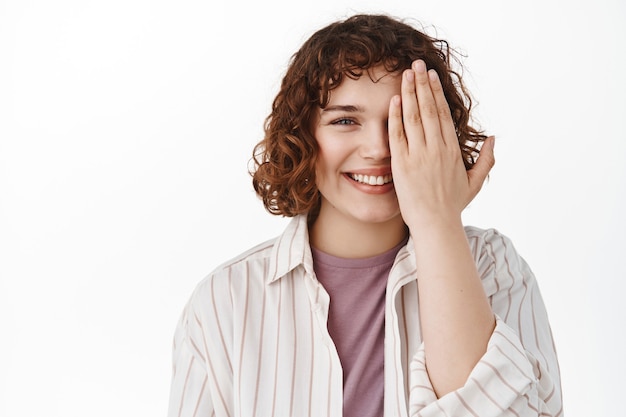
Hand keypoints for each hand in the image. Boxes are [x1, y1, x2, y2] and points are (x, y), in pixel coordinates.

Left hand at [388, 60, 494, 228]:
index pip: (443, 114)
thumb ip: (486, 159)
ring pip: (413, 118)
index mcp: (452, 150)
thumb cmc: (453, 206)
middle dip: (422, 85)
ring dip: (409, 94)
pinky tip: (394, 100)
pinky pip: (397, 136)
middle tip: (416, 65)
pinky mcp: (402, 165)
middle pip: (428, 110)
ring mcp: (418, 156)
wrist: (435, 225)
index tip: (431, 77)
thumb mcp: (475, 182)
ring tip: (405, 75)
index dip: (435, 93)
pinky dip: (395, 117)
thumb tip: (494, 138)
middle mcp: (436, 149)